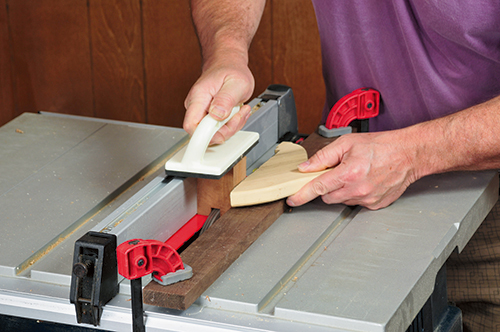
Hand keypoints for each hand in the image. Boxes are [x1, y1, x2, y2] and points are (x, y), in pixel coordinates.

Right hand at [184, 57, 254, 143]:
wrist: (229, 64)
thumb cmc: (231, 70)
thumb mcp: (236, 83)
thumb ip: (226, 100)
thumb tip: (216, 115)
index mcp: (198, 97)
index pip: (191, 126)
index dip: (205, 136)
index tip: (221, 135)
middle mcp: (196, 106)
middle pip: (205, 133)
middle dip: (226, 129)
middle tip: (238, 114)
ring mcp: (202, 112)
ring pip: (214, 133)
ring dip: (232, 125)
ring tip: (240, 109)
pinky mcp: (208, 117)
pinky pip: (219, 129)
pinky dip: (232, 124)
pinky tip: (237, 112)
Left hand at [286, 131, 418, 209]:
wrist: (408, 154)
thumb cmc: (381, 146)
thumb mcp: (347, 143)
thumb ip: (323, 156)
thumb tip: (306, 167)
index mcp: (348, 173)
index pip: (317, 188)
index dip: (302, 195)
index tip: (292, 200)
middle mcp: (358, 189)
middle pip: (327, 197)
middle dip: (326, 187)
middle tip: (337, 172)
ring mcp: (367, 199)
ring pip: (342, 201)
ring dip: (341, 190)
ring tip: (355, 174)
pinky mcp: (375, 205)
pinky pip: (356, 203)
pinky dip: (355, 194)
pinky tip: (364, 182)